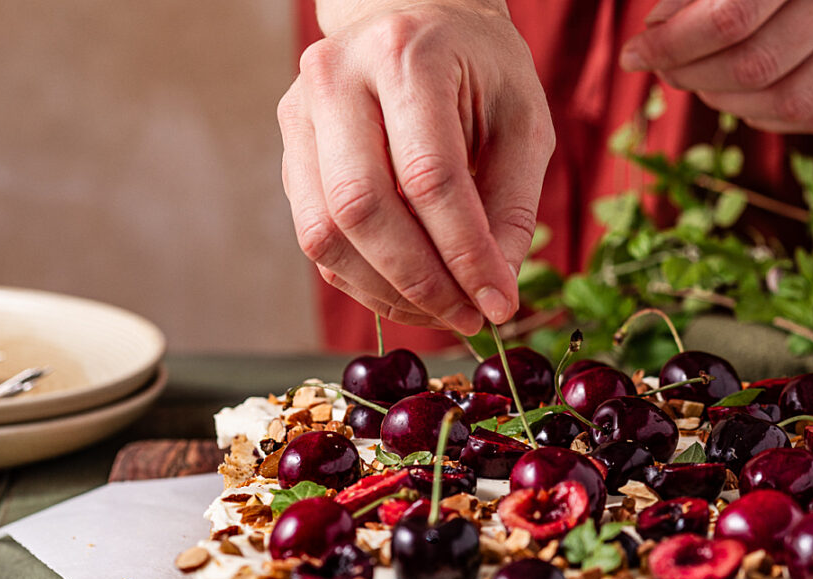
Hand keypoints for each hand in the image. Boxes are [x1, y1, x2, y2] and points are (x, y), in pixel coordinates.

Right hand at [278, 1, 553, 333]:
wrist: (416, 18)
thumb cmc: (479, 68)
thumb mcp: (522, 121)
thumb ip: (512, 204)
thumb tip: (494, 291)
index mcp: (405, 56)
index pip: (429, 176)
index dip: (465, 253)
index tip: (499, 303)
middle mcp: (336, 78)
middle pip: (361, 208)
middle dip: (419, 281)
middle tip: (468, 316)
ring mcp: (301, 114)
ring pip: (325, 233)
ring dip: (385, 290)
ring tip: (441, 310)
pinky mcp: (290, 150)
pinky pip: (316, 236)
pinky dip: (363, 278)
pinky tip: (408, 290)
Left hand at [621, 0, 812, 132]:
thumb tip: (656, 28)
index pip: (731, 17)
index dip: (672, 44)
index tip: (635, 52)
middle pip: (757, 66)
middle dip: (692, 75)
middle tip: (662, 66)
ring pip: (787, 101)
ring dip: (725, 101)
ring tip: (698, 79)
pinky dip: (766, 113)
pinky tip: (741, 92)